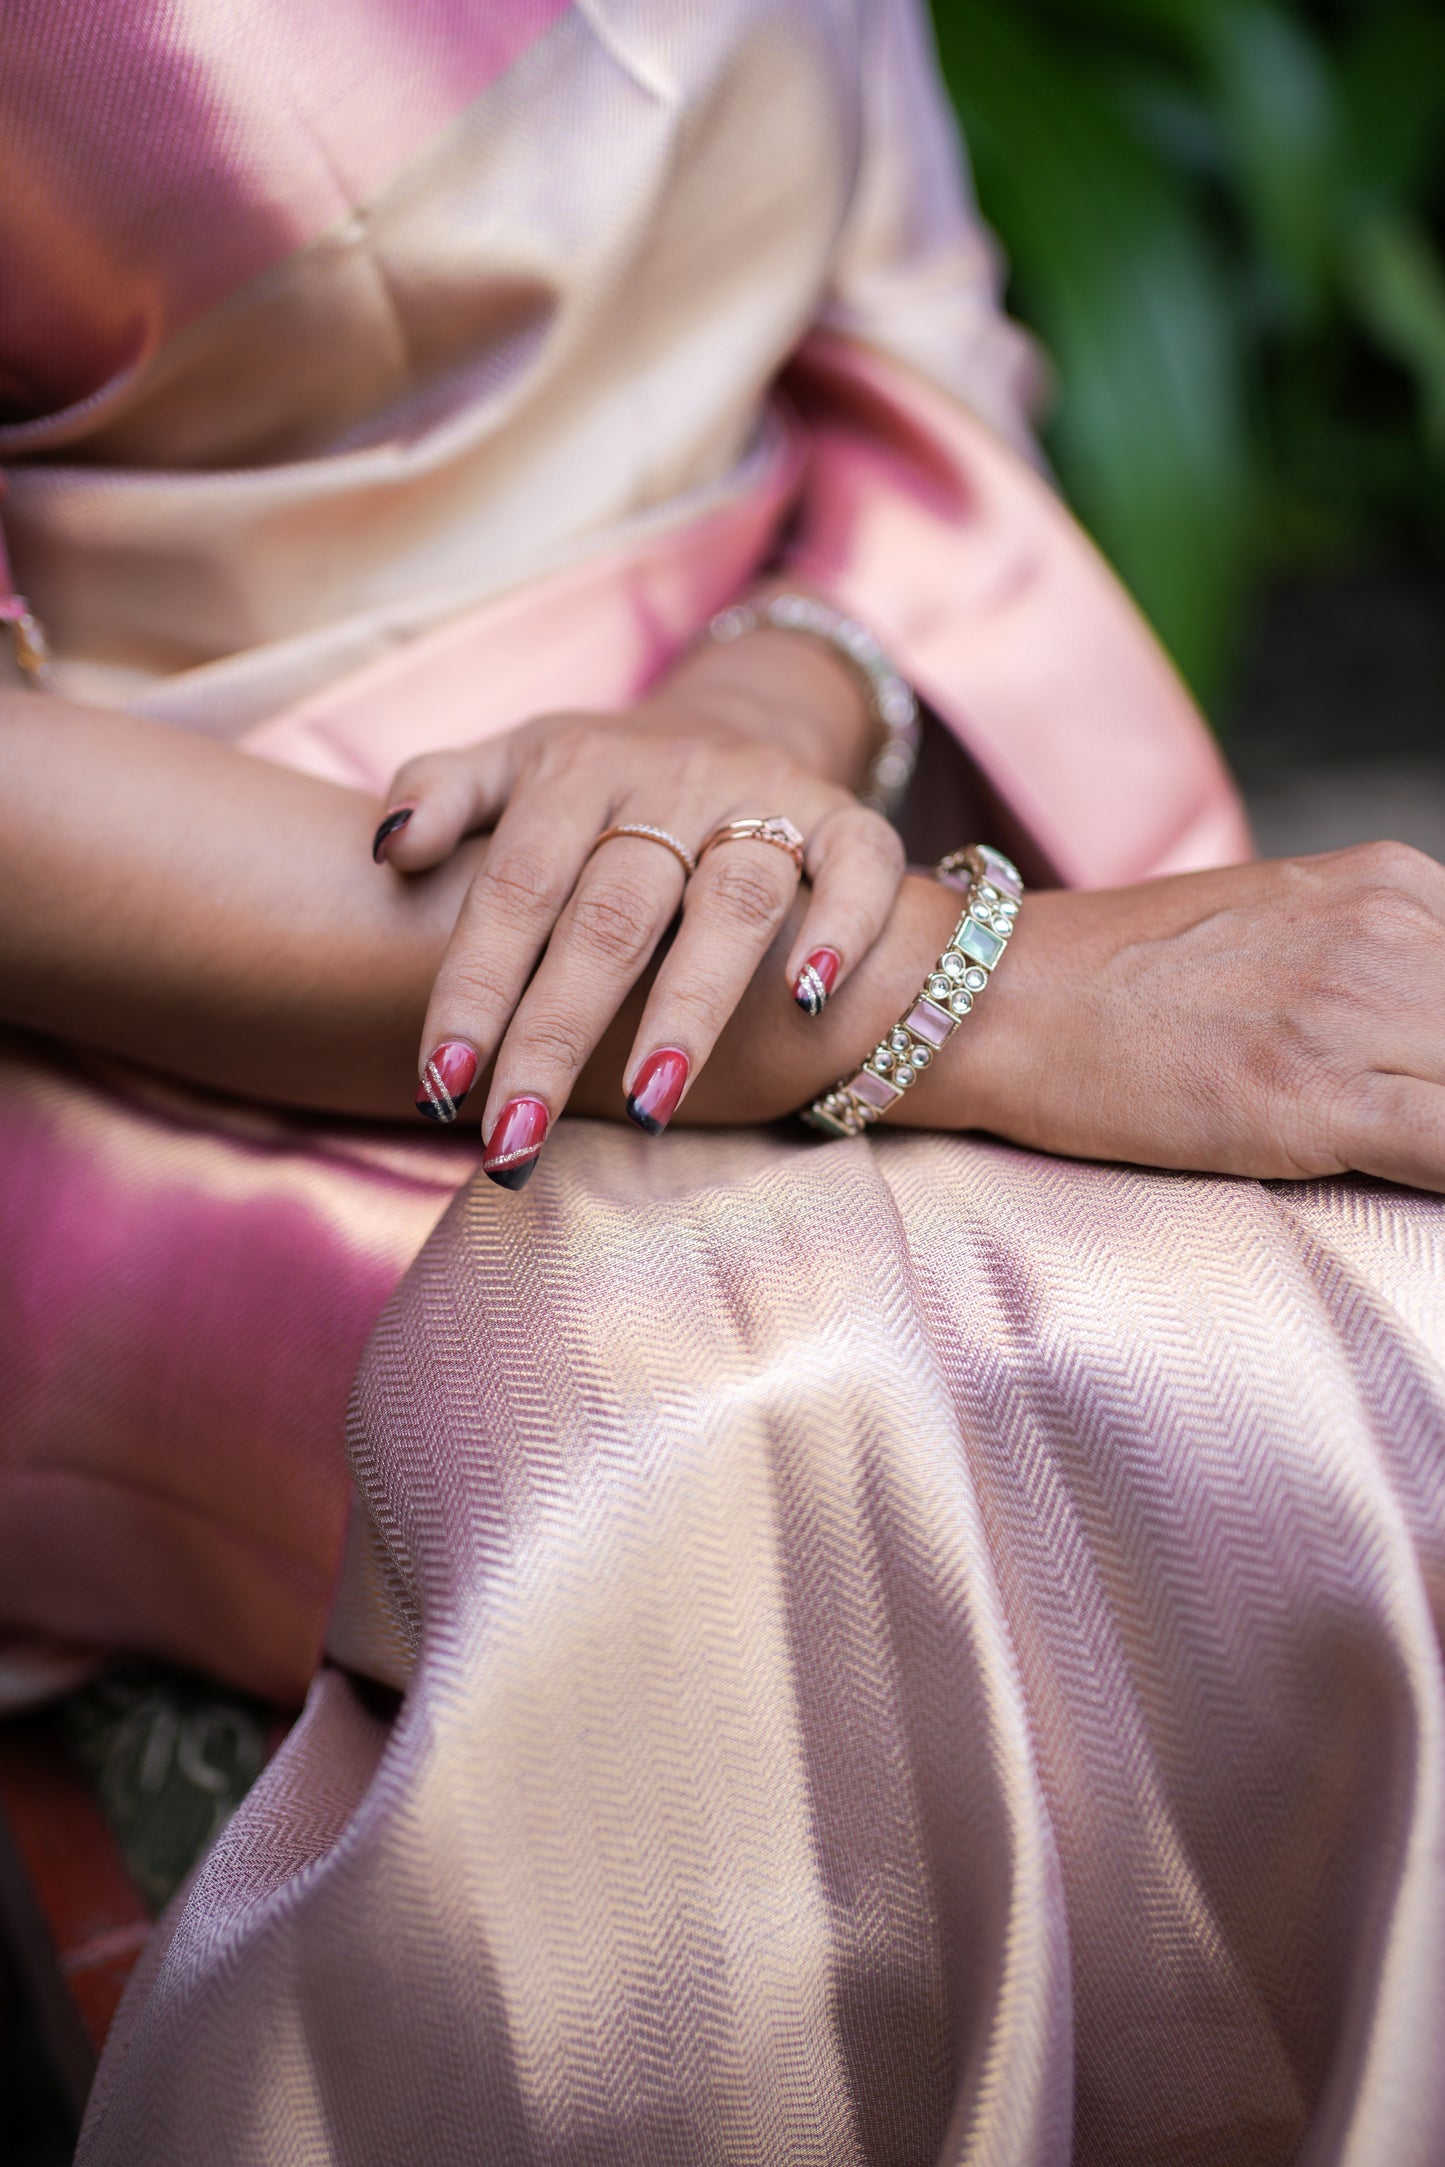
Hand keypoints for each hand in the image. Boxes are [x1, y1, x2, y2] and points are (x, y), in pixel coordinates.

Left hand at [375, 695, 903, 1171]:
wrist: (735, 717)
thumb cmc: (600, 785)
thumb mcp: (512, 764)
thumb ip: (441, 791)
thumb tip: (388, 848)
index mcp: (573, 770)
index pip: (514, 886)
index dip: (473, 987)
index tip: (438, 1090)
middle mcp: (669, 779)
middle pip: (611, 915)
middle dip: (558, 1036)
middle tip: (517, 1141)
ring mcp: (763, 797)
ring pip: (732, 899)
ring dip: (690, 1004)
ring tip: (647, 1105)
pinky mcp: (847, 819)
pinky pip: (859, 865)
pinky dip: (840, 926)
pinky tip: (807, 1003)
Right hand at [937, 843, 1444, 1191]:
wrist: (995, 998)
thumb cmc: (1120, 982)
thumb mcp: (1276, 929)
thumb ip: (1373, 966)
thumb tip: (1422, 1036)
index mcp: (1392, 884)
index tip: (1421, 1085)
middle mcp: (1391, 931)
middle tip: (1404, 1122)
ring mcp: (1355, 1012)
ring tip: (1397, 1151)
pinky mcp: (1317, 1099)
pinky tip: (1427, 1189)